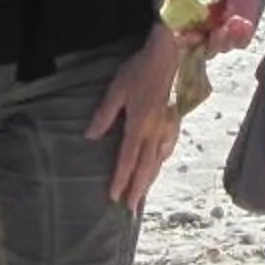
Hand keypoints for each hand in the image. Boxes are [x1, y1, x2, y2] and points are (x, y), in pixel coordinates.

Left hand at [87, 30, 188, 213]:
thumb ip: (104, 115)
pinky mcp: (174, 120)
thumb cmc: (140, 70)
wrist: (171, 55)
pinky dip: (161, 160)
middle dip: (138, 189)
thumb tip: (90, 136)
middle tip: (132, 210)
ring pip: (158, 160)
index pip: (127, 160)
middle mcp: (155, 131)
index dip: (121, 180)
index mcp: (139, 125)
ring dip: (150, 179)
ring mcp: (167, 127)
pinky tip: (160, 163)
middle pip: (146, 167)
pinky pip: (168, 147)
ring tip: (143, 194)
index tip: (115, 198)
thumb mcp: (116, 89)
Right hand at [189, 0, 264, 56]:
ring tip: (233, 21)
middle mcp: (205, 31)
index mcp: (191, 18)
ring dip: (225, 39)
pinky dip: (240, 36)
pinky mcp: (240, 38)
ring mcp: (223, 36)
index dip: (184, 40)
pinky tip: (245, 22)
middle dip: (207, 44)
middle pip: (200, 50)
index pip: (182, 37)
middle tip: (217, 32)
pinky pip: (238, 44)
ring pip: (219, 48)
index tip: (191, 34)